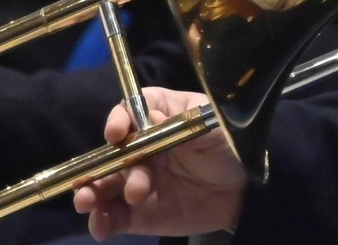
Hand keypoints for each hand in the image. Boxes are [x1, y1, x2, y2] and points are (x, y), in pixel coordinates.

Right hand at [73, 88, 245, 240]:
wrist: (247, 189)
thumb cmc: (231, 146)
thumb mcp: (213, 125)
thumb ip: (183, 122)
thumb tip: (150, 118)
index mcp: (159, 118)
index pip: (130, 112)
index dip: (119, 119)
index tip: (116, 134)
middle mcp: (141, 149)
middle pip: (109, 154)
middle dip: (95, 167)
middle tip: (90, 182)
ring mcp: (137, 181)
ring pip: (104, 187)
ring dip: (91, 194)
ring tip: (89, 203)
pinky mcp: (140, 213)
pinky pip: (114, 217)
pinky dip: (102, 221)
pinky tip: (102, 225)